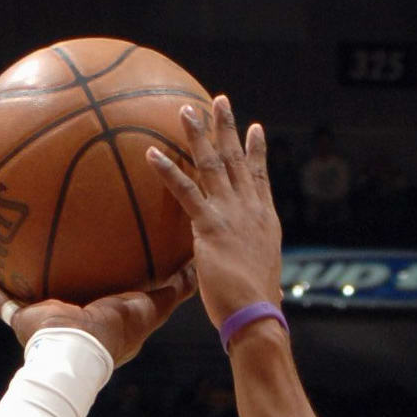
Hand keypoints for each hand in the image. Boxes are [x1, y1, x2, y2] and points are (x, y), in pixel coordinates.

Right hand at [0, 261, 193, 370]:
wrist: (77, 349)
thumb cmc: (114, 331)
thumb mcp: (152, 306)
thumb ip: (174, 289)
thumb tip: (196, 266)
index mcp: (102, 320)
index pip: (105, 295)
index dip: (105, 278)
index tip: (107, 256)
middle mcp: (74, 321)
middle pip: (69, 292)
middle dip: (66, 275)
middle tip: (62, 246)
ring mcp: (47, 322)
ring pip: (34, 296)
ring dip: (24, 278)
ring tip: (16, 250)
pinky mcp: (24, 321)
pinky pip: (3, 302)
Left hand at [143, 95, 286, 330]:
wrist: (256, 315)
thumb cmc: (256, 306)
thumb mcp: (260, 280)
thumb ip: (252, 269)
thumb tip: (258, 284)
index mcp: (264, 220)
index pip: (260, 177)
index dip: (257, 151)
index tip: (254, 128)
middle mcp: (250, 209)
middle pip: (236, 160)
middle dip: (227, 128)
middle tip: (219, 101)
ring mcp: (230, 214)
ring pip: (212, 164)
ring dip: (198, 135)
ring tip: (185, 110)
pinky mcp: (210, 226)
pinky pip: (185, 191)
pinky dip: (167, 170)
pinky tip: (152, 153)